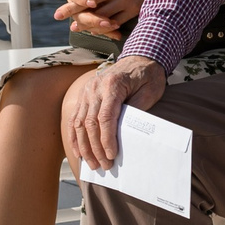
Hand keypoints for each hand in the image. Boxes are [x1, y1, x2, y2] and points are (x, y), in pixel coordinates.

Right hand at [62, 55, 166, 172]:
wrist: (140, 59)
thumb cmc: (148, 77)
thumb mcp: (150, 91)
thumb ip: (136, 110)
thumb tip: (125, 134)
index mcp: (113, 85)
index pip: (105, 117)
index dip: (107, 139)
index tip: (112, 155)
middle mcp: (95, 88)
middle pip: (89, 123)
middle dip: (95, 148)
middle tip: (104, 165)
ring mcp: (86, 91)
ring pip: (78, 123)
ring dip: (84, 146)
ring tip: (93, 164)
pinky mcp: (83, 96)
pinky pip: (74, 119)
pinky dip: (75, 137)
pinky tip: (79, 152)